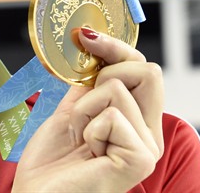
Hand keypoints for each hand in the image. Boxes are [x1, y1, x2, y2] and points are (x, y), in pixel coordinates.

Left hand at [12, 28, 163, 192]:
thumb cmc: (50, 163)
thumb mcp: (71, 111)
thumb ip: (88, 86)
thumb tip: (91, 46)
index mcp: (136, 122)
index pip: (143, 69)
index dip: (116, 47)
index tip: (86, 36)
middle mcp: (148, 134)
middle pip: (148, 70)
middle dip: (104, 75)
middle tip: (80, 107)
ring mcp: (147, 148)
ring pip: (119, 90)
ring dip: (84, 109)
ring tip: (79, 138)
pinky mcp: (140, 159)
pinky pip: (112, 115)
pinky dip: (88, 127)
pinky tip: (86, 152)